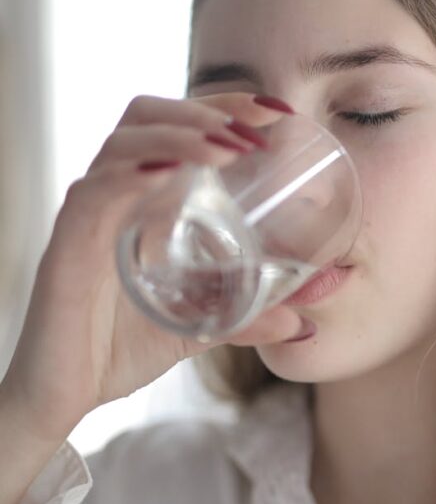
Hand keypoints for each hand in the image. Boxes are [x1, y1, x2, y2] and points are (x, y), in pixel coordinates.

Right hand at [0, 93, 301, 443]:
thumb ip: (248, 320)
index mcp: (148, 200)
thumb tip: (303, 324)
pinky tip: (170, 175)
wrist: (65, 396)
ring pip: (125, 142)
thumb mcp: (202, 327)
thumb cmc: (123, 348)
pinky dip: (132, 175)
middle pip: (151, 116)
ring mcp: (91, 214)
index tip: (277, 111)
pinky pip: (95, 193)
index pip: (180, 127)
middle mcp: (118, 194)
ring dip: (180, 135)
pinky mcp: (68, 245)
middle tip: (257, 125)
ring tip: (228, 148)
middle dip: (207, 109)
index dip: (225, 108)